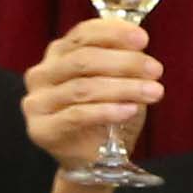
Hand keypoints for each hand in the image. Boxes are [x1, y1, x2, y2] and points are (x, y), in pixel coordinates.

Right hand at [20, 14, 159, 170]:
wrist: (96, 159)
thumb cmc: (109, 114)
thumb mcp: (120, 82)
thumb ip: (123, 62)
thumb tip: (139, 46)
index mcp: (58, 54)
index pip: (83, 34)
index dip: (113, 33)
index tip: (143, 39)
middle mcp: (42, 74)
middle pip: (83, 60)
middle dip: (124, 62)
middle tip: (155, 69)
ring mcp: (37, 102)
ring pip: (82, 88)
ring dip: (123, 87)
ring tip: (153, 92)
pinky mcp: (42, 129)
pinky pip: (77, 115)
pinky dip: (107, 111)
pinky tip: (131, 110)